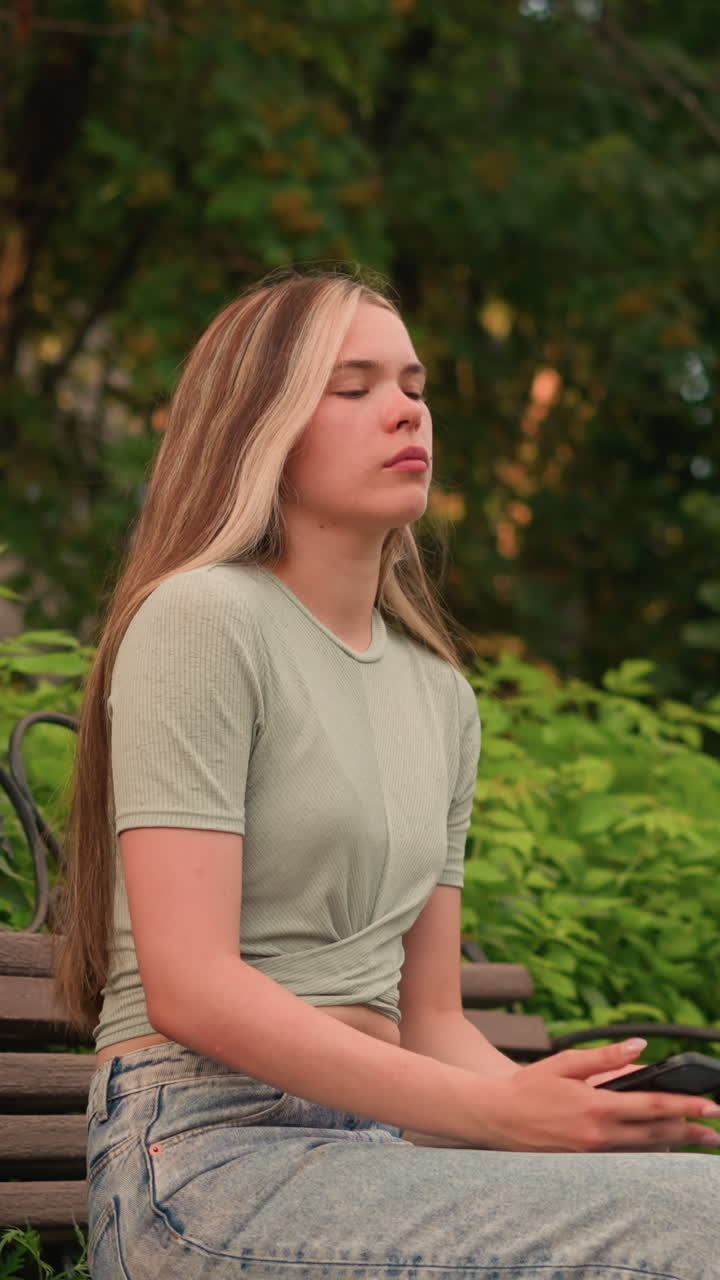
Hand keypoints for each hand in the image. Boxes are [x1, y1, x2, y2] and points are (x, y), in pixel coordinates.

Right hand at [470, 1038, 719, 1152]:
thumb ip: (606, 1058)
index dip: (685, 1107)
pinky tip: (661, 1146)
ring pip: (645, 1150)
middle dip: (691, 1131)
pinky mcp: (585, 1161)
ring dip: (675, 1144)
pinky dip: (648, 1151)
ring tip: (699, 1139)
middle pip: (657, 1135)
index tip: (711, 1106)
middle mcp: (599, 1135)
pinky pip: (626, 1157)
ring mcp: (593, 1153)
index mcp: (596, 1106)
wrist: (495, 1118)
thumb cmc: (528, 1086)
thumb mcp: (566, 1062)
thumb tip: (640, 1047)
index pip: (652, 1107)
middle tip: (716, 1130)